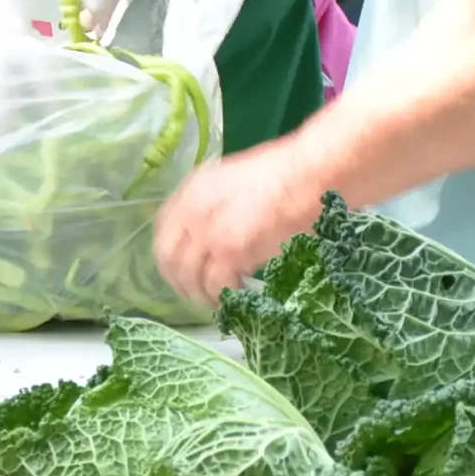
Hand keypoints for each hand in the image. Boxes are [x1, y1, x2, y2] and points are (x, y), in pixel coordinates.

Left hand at [153, 139, 326, 303]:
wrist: (311, 175)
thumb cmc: (284, 174)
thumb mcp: (232, 180)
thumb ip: (214, 203)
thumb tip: (212, 226)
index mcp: (191, 190)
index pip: (162, 231)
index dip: (169, 256)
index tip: (180, 270)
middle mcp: (192, 210)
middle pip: (168, 258)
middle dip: (179, 281)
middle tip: (195, 293)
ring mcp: (209, 232)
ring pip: (190, 276)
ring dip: (201, 294)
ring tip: (217, 301)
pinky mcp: (231, 252)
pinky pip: (217, 285)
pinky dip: (224, 295)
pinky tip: (237, 296)